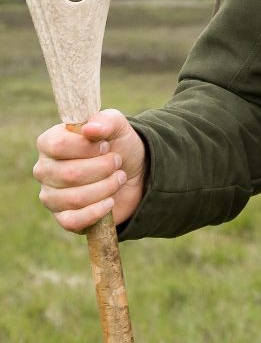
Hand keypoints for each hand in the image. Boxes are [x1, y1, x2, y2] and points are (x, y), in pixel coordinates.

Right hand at [34, 109, 146, 231]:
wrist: (134, 172)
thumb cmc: (118, 145)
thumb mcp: (117, 126)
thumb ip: (105, 121)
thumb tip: (89, 128)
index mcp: (49, 143)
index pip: (58, 146)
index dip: (88, 147)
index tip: (106, 146)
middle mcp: (44, 170)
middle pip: (70, 174)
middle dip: (104, 168)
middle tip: (118, 162)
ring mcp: (51, 196)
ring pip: (75, 198)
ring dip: (106, 187)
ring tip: (119, 178)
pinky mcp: (64, 218)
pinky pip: (73, 221)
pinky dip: (96, 212)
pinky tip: (110, 201)